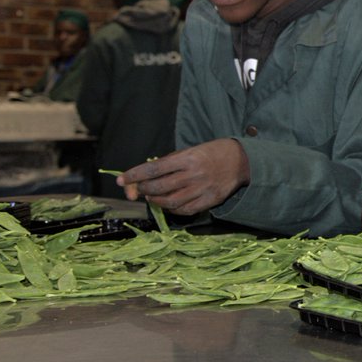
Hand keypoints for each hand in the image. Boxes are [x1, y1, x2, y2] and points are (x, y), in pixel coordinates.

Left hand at [115, 139, 248, 214]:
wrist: (241, 160)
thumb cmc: (211, 153)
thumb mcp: (190, 151)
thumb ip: (168, 164)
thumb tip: (144, 178)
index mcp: (187, 158)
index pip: (153, 168)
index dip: (134, 175)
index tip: (120, 180)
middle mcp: (194, 174)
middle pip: (159, 187)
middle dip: (142, 190)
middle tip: (138, 189)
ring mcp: (202, 189)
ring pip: (169, 202)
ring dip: (155, 201)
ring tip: (151, 196)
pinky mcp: (210, 200)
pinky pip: (184, 210)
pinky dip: (171, 209)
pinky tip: (168, 204)